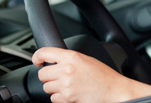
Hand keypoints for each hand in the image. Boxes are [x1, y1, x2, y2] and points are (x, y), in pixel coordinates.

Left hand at [32, 47, 150, 102]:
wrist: (113, 90)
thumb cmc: (103, 76)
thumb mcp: (86, 59)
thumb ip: (69, 59)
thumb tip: (53, 61)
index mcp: (72, 56)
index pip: (44, 53)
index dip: (37, 57)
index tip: (37, 61)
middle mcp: (66, 69)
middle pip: (42, 74)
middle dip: (49, 77)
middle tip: (59, 78)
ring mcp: (65, 85)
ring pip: (46, 88)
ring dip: (54, 89)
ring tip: (68, 87)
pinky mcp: (66, 98)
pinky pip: (53, 99)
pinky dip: (59, 98)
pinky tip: (71, 94)